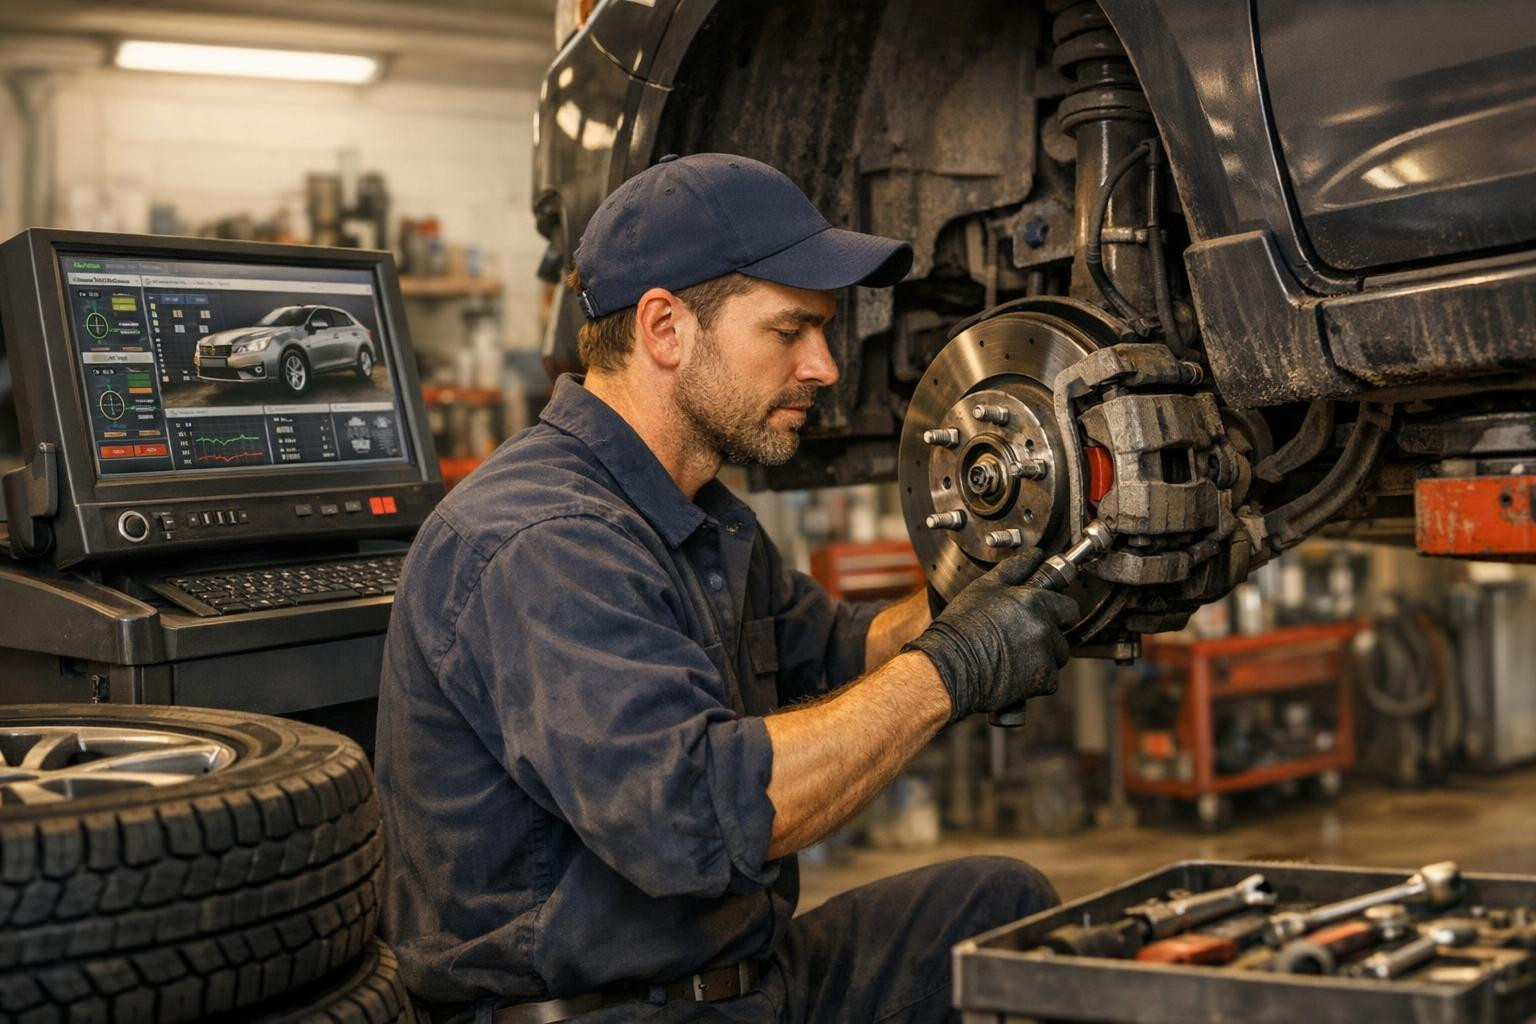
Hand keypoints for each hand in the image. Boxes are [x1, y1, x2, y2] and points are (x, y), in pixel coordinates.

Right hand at [902, 549, 1079, 723]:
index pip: (1068, 607)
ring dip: (1043, 658)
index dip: (1057, 612)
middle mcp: (1044, 627)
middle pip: (1063, 633)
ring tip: (1013, 657)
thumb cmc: (961, 627)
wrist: (950, 666)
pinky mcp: (1043, 681)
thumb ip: (1015, 568)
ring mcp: (1045, 655)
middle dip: (1049, 636)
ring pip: (1056, 656)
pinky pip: (1049, 680)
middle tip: (1022, 638)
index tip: (1044, 617)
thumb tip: (1035, 555)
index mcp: (1034, 601)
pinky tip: (1013, 673)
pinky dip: (1036, 679)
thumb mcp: (984, 587)